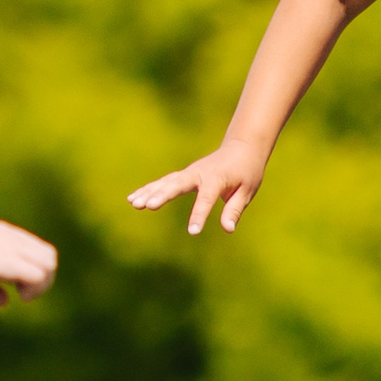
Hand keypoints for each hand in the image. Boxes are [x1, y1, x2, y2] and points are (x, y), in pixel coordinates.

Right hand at [127, 140, 268, 233]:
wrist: (241, 147)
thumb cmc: (247, 171)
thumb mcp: (247, 191)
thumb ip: (235, 209)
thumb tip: (228, 229)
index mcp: (217, 178)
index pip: (206, 199)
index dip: (199, 215)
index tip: (192, 232)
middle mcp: (199, 173)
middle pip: (177, 185)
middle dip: (162, 195)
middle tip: (148, 206)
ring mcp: (189, 172)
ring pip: (166, 182)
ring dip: (149, 192)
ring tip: (133, 203)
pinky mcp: (183, 174)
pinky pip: (164, 182)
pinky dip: (149, 189)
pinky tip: (133, 198)